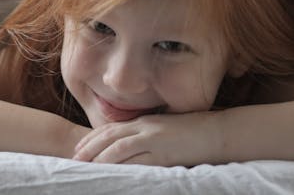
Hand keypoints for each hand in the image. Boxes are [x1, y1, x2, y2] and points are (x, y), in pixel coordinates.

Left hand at [72, 112, 219, 166]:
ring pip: (120, 147)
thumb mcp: (165, 129)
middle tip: (75, 158)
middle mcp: (146, 127)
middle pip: (110, 136)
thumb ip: (148, 134)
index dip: (93, 138)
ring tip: (87, 166)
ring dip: (101, 157)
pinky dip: (124, 165)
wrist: (218, 132)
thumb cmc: (194, 132)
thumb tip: (133, 146)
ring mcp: (155, 139)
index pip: (112, 128)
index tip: (79, 147)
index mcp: (145, 121)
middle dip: (90, 147)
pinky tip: (113, 172)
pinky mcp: (165, 152)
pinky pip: (139, 159)